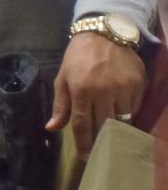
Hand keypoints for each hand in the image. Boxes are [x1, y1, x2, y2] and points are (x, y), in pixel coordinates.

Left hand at [46, 32, 145, 157]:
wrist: (104, 33)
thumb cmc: (78, 57)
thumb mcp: (63, 78)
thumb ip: (60, 105)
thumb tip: (51, 128)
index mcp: (81, 90)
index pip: (82, 124)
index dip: (84, 143)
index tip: (86, 156)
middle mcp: (104, 91)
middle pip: (104, 125)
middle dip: (101, 140)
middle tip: (100, 149)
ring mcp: (123, 88)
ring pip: (123, 119)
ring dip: (116, 128)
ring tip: (112, 134)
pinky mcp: (138, 85)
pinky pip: (134, 108)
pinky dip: (128, 114)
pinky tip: (122, 116)